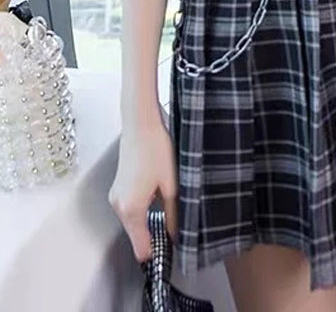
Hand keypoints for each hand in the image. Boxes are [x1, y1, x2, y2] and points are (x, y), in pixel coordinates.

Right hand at [108, 115, 177, 262]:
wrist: (140, 124)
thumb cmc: (156, 150)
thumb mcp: (171, 184)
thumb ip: (173, 213)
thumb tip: (176, 233)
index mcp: (132, 209)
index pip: (141, 248)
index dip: (156, 253)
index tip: (170, 255)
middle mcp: (119, 207)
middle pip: (136, 236)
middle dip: (153, 238)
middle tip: (174, 233)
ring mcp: (116, 197)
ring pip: (133, 222)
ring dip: (148, 222)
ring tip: (168, 213)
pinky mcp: (117, 187)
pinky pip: (129, 209)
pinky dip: (141, 211)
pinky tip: (156, 199)